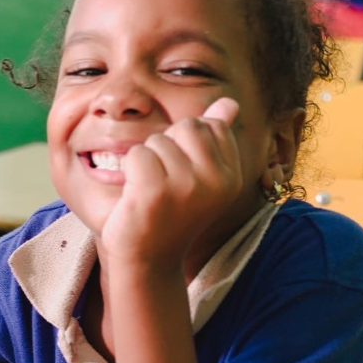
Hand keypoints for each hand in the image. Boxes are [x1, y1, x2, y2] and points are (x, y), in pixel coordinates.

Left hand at [101, 97, 242, 265]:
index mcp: (232, 177)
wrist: (148, 260)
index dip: (186, 144)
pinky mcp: (155, 192)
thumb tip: (228, 103)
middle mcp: (216, 181)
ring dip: (146, 161)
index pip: (211, 126)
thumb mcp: (200, 177)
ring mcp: (187, 186)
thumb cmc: (171, 214)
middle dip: (167, 147)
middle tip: (164, 183)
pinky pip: (137, 154)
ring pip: (158, 140)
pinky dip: (130, 170)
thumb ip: (215, 138)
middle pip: (186, 126)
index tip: (182, 176)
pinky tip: (136, 195)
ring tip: (150, 192)